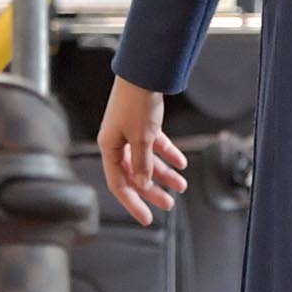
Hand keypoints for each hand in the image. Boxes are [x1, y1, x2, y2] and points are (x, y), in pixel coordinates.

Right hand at [99, 76, 187, 226]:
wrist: (144, 72)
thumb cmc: (136, 102)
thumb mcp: (141, 138)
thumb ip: (142, 163)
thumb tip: (142, 184)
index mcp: (109, 148)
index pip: (119, 184)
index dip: (133, 203)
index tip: (147, 218)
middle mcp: (117, 142)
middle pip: (135, 174)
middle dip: (153, 190)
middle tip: (169, 204)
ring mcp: (129, 133)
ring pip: (147, 160)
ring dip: (164, 173)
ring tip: (182, 185)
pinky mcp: (142, 123)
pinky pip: (155, 145)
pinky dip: (168, 154)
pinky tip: (181, 163)